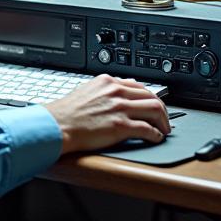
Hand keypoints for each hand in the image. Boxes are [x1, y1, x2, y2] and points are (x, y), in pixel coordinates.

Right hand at [45, 75, 169, 154]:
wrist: (57, 125)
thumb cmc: (67, 112)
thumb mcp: (86, 90)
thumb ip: (104, 90)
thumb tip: (117, 93)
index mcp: (108, 81)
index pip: (139, 85)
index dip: (150, 97)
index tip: (153, 105)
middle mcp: (116, 91)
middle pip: (152, 96)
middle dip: (162, 109)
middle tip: (164, 119)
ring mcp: (119, 108)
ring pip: (155, 109)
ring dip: (164, 121)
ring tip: (164, 130)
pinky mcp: (121, 126)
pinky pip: (148, 129)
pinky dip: (156, 135)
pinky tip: (155, 138)